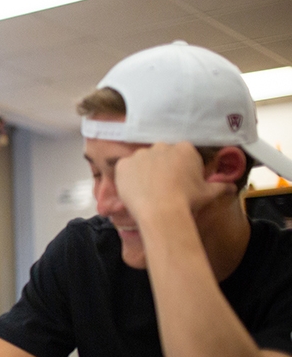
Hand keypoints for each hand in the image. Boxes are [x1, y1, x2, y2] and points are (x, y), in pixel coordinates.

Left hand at [115, 142, 236, 222]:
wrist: (161, 211)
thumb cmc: (187, 200)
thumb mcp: (208, 193)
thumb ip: (220, 186)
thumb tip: (233, 188)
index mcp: (184, 149)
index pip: (182, 154)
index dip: (181, 168)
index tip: (181, 181)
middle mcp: (161, 146)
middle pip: (161, 155)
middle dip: (163, 168)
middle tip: (164, 187)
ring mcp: (140, 154)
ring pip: (143, 161)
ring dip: (145, 172)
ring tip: (149, 191)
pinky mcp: (123, 164)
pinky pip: (126, 169)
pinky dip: (129, 178)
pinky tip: (136, 191)